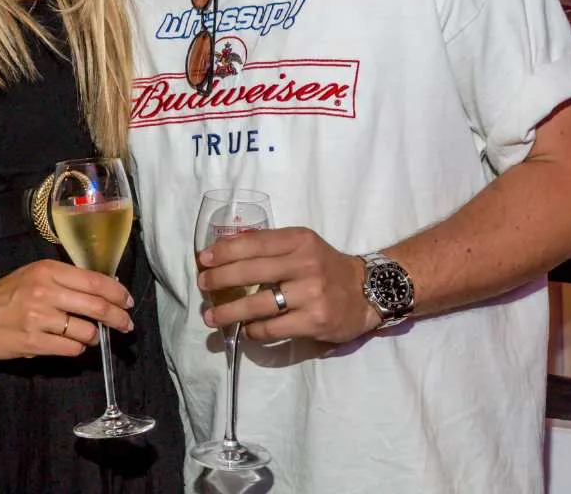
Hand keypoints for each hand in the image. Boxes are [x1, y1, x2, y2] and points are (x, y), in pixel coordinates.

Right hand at [0, 259, 134, 360]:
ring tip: (88, 336)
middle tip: (126, 325)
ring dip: (94, 337)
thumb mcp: (36, 275)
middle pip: (97, 306)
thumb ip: (67, 280)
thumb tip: (107, 289)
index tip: (127, 302)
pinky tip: (69, 344)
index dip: (118, 293)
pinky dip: (77, 349)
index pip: (95, 281)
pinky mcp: (32, 342)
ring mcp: (39, 317)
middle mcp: (45, 291)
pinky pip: (70, 349)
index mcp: (49, 270)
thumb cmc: (8, 294)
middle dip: (118, 318)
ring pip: (86, 331)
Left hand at [197, 226, 380, 344]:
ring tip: (211, 318)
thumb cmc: (326, 266)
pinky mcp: (314, 321)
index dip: (224, 251)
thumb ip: (270, 245)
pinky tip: (246, 330)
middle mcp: (305, 264)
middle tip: (202, 286)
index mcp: (299, 240)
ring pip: (257, 305)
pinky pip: (273, 328)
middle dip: (219, 279)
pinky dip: (254, 330)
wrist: (367, 292)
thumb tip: (225, 247)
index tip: (204, 259)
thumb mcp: (303, 245)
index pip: (253, 242)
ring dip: (228, 312)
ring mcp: (311, 294)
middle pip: (250, 271)